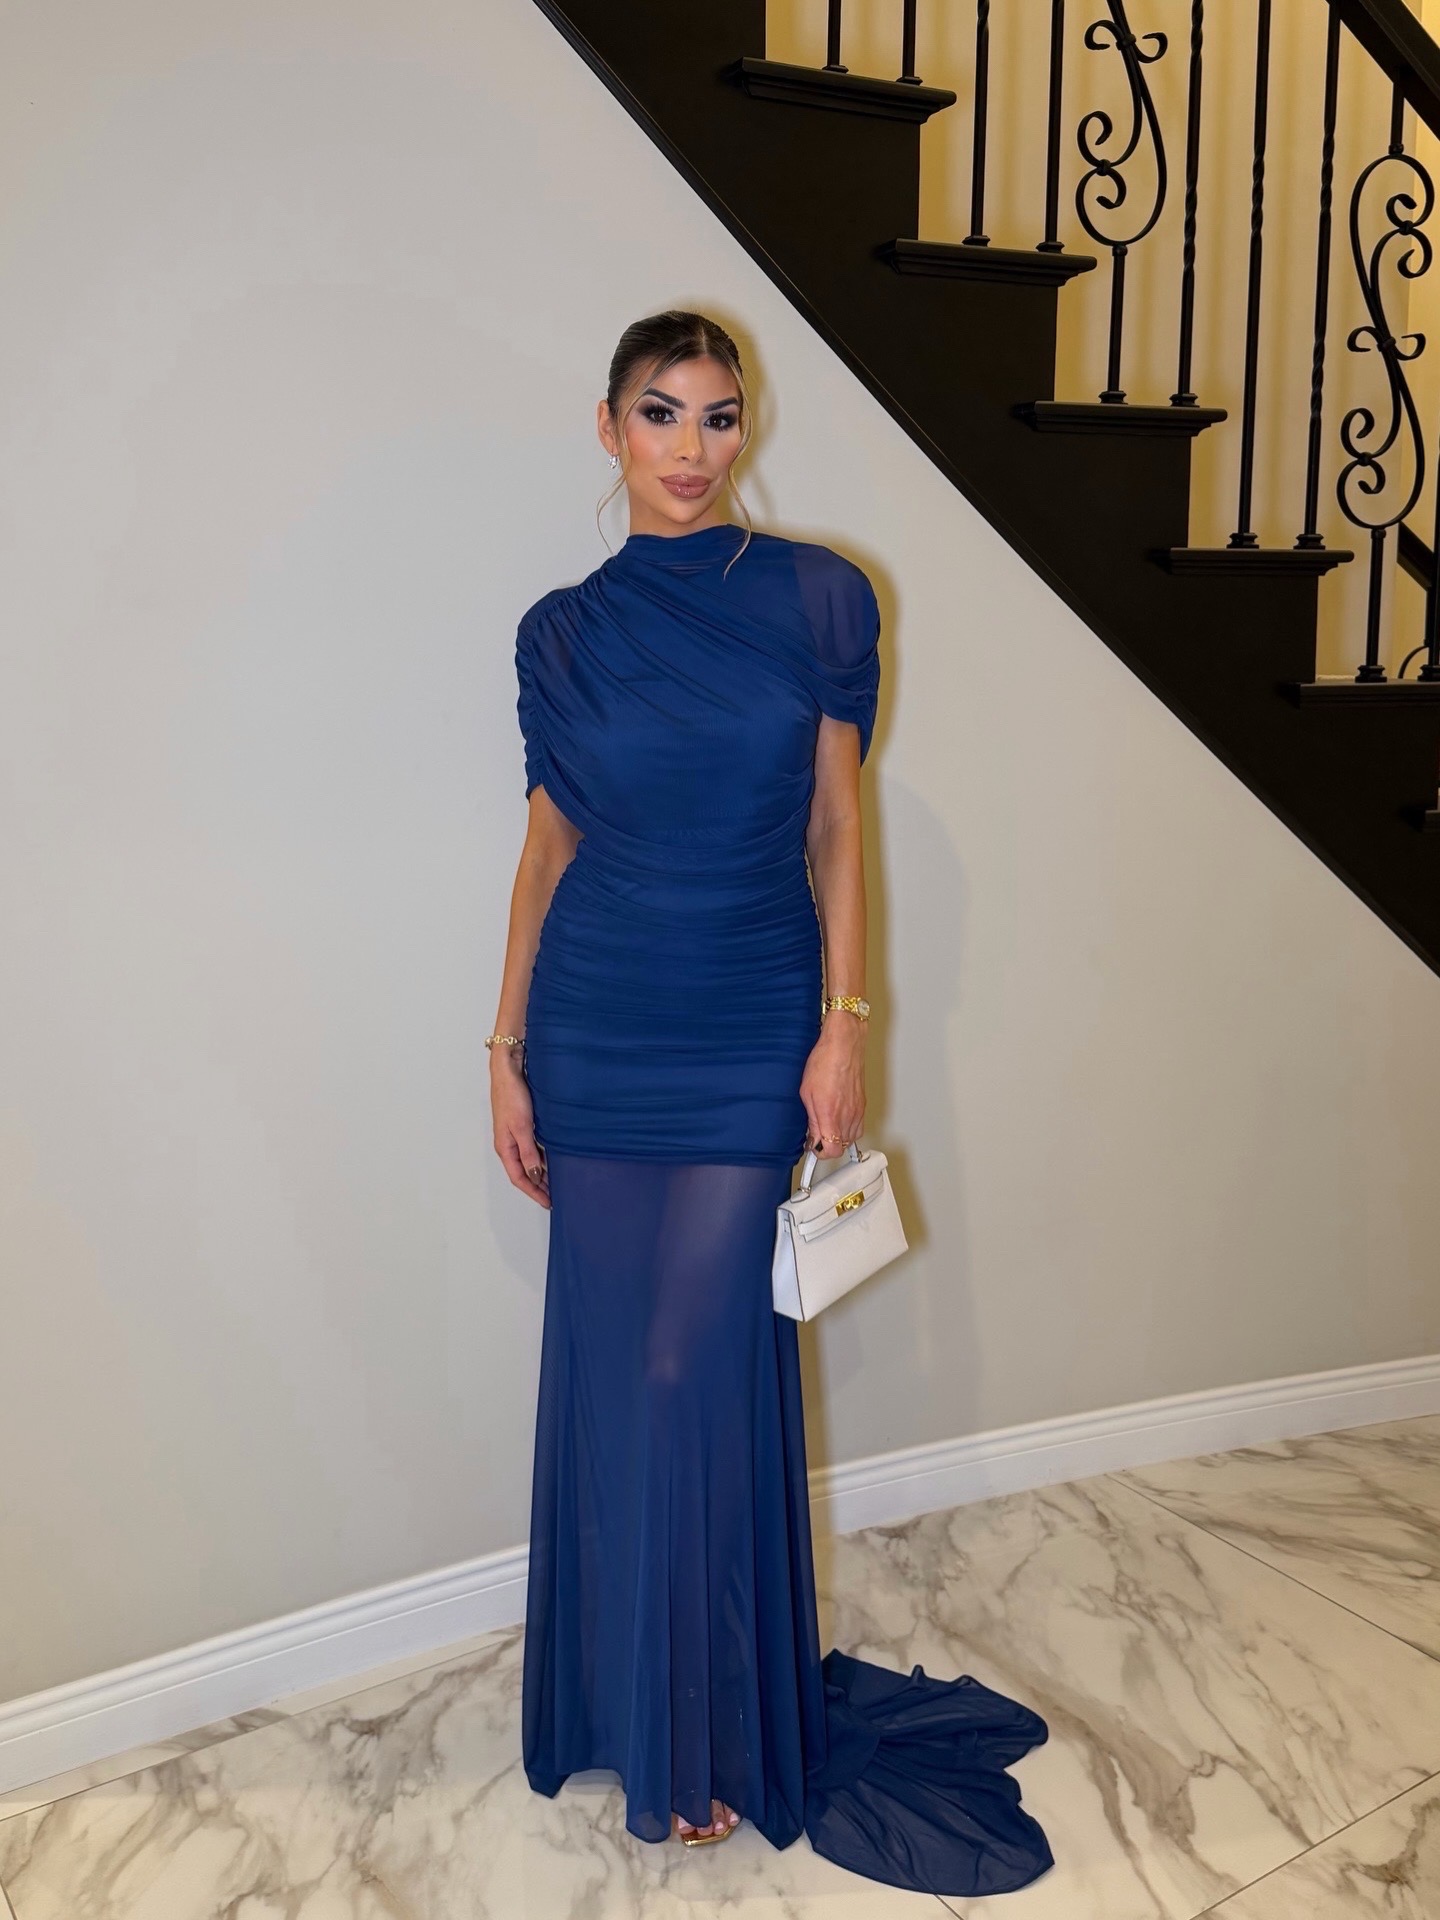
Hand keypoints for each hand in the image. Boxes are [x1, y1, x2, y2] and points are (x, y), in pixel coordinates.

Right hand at [491, 1047, 549, 1207]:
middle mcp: (509, 1144)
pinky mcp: (523, 1125)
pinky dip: (544, 1157)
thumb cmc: (511, 1095)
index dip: (534, 1192)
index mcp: (505, 1147)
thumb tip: (535, 1175)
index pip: (519, 1178)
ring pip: (530, 1160)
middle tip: (557, 1195)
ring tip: (559, 1181)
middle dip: (539, 1186)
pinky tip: (555, 1158)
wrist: (508, 1070)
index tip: (548, 1202)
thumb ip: (528, 1152)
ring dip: (543, 1172)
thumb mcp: (522, 1127)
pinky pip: (533, 1148)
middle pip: (524, 1172)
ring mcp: (515, 1135)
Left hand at [800, 1011, 865, 1157]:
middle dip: (828, 1145)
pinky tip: (838, 1119)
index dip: (820, 1154)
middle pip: (842, 1147)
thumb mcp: (807, 1093)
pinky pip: (858, 1126)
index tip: (812, 1146)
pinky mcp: (862, 1104)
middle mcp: (847, 1116)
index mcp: (831, 1115)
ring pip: (851, 1138)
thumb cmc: (824, 1062)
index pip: (831, 1150)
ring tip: (827, 1127)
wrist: (843, 1045)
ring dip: (839, 1137)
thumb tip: (812, 1136)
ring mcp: (857, 1111)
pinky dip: (848, 1128)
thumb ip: (812, 1119)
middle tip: (816, 1136)